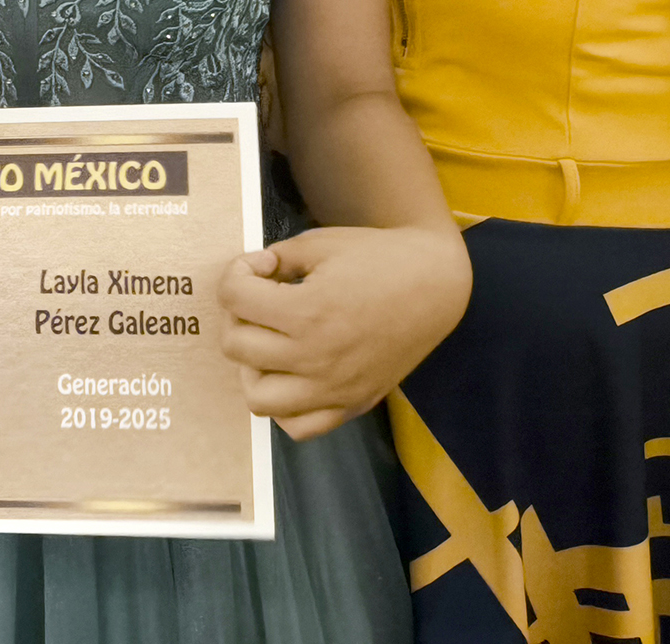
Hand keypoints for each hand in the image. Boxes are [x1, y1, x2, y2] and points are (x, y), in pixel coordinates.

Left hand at [218, 225, 470, 439]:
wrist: (436, 285)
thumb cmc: (380, 257)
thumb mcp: (320, 244)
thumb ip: (277, 258)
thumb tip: (250, 274)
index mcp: (306, 312)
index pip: (233, 298)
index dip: (238, 271)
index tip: (262, 265)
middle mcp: (315, 357)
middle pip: (236, 345)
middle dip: (238, 313)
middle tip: (261, 297)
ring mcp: (333, 388)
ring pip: (257, 397)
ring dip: (252, 366)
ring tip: (269, 340)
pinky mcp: (351, 404)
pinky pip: (299, 426)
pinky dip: (285, 406)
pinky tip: (292, 373)